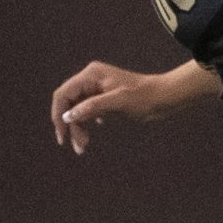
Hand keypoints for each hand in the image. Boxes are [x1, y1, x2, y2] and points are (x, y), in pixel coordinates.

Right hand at [50, 60, 220, 154]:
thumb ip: (91, 107)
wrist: (164, 97)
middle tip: (79, 147)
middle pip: (68, 104)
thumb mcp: (118, 102)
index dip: (58, 115)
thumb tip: (68, 116)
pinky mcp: (104, 97)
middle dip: (70, 125)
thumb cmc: (144, 97)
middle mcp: (90, 79)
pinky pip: (87, 111)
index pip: (63, 94)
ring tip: (84, 146)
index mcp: (91, 75)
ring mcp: (96, 88)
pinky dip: (88, 123)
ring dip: (78, 127)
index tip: (62, 136)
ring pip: (77, 110)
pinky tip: (96, 128)